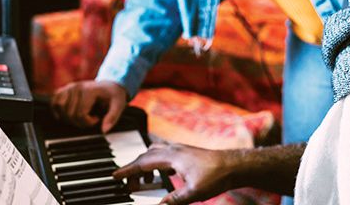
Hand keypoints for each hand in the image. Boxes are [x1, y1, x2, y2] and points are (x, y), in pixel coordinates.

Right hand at [50, 80, 126, 131]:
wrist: (109, 85)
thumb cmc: (113, 95)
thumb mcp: (119, 105)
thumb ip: (112, 118)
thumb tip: (104, 130)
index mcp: (89, 90)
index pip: (80, 114)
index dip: (88, 122)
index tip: (97, 119)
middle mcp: (77, 87)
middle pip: (70, 113)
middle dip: (80, 122)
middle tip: (90, 118)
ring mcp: (69, 87)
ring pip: (60, 108)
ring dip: (68, 117)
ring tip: (80, 116)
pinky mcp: (64, 89)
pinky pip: (54, 101)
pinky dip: (57, 110)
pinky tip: (68, 114)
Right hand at [113, 143, 238, 204]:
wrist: (235, 165)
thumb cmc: (216, 175)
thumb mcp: (192, 193)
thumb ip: (173, 201)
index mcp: (172, 157)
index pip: (143, 162)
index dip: (127, 170)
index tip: (114, 176)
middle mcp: (174, 150)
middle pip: (146, 156)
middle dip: (134, 170)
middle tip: (128, 184)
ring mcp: (180, 150)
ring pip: (155, 153)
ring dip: (145, 166)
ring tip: (144, 183)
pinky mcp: (186, 153)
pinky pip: (164, 154)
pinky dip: (157, 164)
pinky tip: (162, 175)